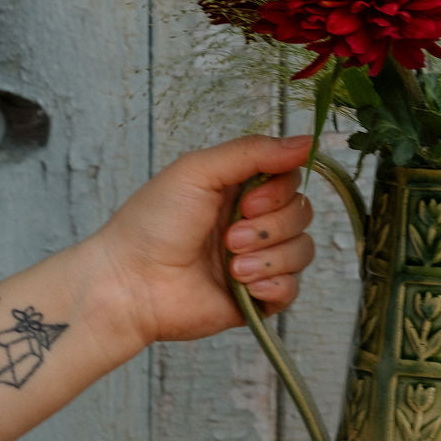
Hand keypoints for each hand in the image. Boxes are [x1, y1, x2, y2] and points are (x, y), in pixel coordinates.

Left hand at [91, 134, 316, 346]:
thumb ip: (254, 152)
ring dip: (269, 258)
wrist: (130, 284)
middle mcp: (254, 222)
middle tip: (229, 238)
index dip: (280, 191)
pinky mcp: (257, 298)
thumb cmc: (152, 224)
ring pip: (302, 251)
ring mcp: (257, 260)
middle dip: (270, 227)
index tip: (247, 202)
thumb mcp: (198, 171)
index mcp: (241, 190)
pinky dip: (274, 286)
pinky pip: (292, 290)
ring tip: (232, 267)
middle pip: (302, 214)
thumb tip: (309, 142)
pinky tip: (244, 286)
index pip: (292, 179)